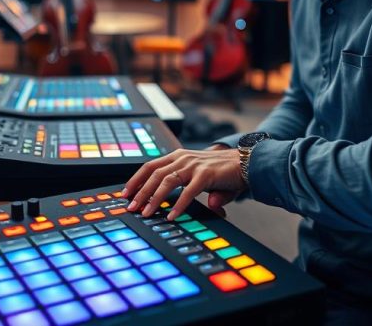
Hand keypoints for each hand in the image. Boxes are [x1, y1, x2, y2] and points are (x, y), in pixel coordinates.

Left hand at [122, 147, 244, 220]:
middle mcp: (183, 158)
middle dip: (140, 191)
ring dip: (154, 198)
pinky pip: (188, 192)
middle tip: (131, 207)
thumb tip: (176, 210)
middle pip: (154, 173)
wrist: (247, 162)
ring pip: (166, 181)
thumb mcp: (199, 178)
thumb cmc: (222, 172)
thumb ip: (186, 190)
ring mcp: (194, 165)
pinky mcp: (206, 175)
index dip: (136, 179)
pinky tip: (172, 216)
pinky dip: (178, 205)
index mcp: (178, 156)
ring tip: (146, 213)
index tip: (125, 193)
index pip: (150, 166)